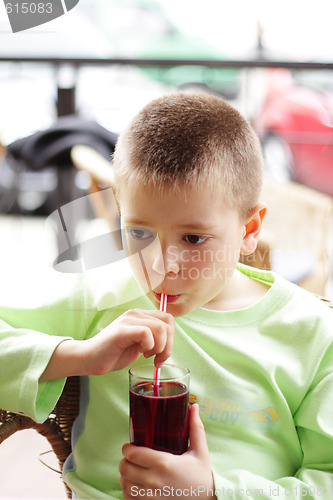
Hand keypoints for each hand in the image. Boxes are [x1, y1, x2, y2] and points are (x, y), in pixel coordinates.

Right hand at [40, 309, 173, 380]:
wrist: (89, 359)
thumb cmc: (113, 354)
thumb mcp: (139, 344)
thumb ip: (152, 339)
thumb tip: (169, 342)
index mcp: (141, 316)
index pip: (168, 319)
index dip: (171, 338)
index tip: (161, 354)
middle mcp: (135, 314)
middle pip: (168, 323)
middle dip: (169, 345)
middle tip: (157, 359)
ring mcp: (128, 320)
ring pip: (160, 328)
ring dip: (160, 347)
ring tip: (148, 356)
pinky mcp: (122, 330)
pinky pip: (146, 333)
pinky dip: (149, 346)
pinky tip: (142, 353)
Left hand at [119, 404, 215, 498]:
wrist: (209, 499)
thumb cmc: (202, 475)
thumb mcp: (200, 450)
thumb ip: (195, 427)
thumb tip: (193, 406)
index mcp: (164, 463)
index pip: (133, 454)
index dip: (127, 448)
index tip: (129, 446)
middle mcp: (154, 481)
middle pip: (125, 468)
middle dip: (125, 461)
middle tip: (131, 457)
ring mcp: (151, 497)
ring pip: (124, 484)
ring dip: (125, 476)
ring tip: (132, 470)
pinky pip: (129, 499)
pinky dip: (128, 492)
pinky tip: (136, 486)